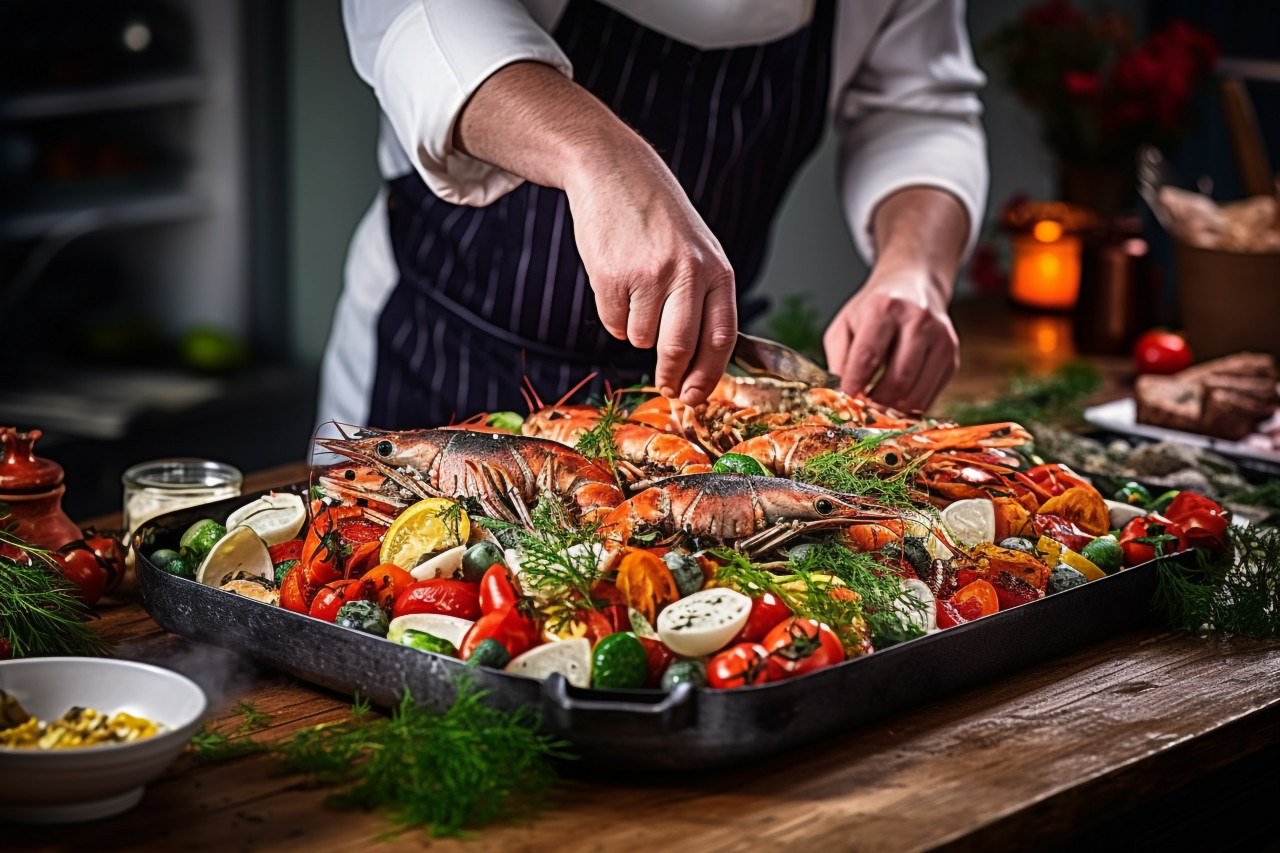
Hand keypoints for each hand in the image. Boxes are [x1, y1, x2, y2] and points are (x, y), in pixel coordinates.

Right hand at [454, 62, 735, 405]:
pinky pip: (612, 322)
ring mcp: (648, 273)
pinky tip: (616, 282)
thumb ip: (703, 300)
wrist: (615, 171)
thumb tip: (697, 365)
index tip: (696, 396)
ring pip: (641, 338)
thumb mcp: (697, 252)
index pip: (722, 338)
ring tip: (636, 294)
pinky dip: (613, 315)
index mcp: (717, 270)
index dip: (708, 375)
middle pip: (680, 348)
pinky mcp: (611, 274)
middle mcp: (687, 272)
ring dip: (636, 331)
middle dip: (671, 375)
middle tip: (666, 387)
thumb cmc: (659, 219)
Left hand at [822, 266, 958, 412]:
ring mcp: (940, 339)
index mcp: (884, 308)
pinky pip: (929, 397)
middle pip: (898, 380)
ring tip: (877, 405)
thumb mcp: (845, 324)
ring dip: (893, 409)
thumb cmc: (875, 308)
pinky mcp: (951, 356)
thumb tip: (841, 397)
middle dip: (875, 402)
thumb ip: (839, 359)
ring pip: (916, 394)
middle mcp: (917, 320)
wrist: (915, 285)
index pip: (868, 356)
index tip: (846, 401)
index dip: (854, 385)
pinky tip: (895, 399)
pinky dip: (909, 406)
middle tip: (862, 408)